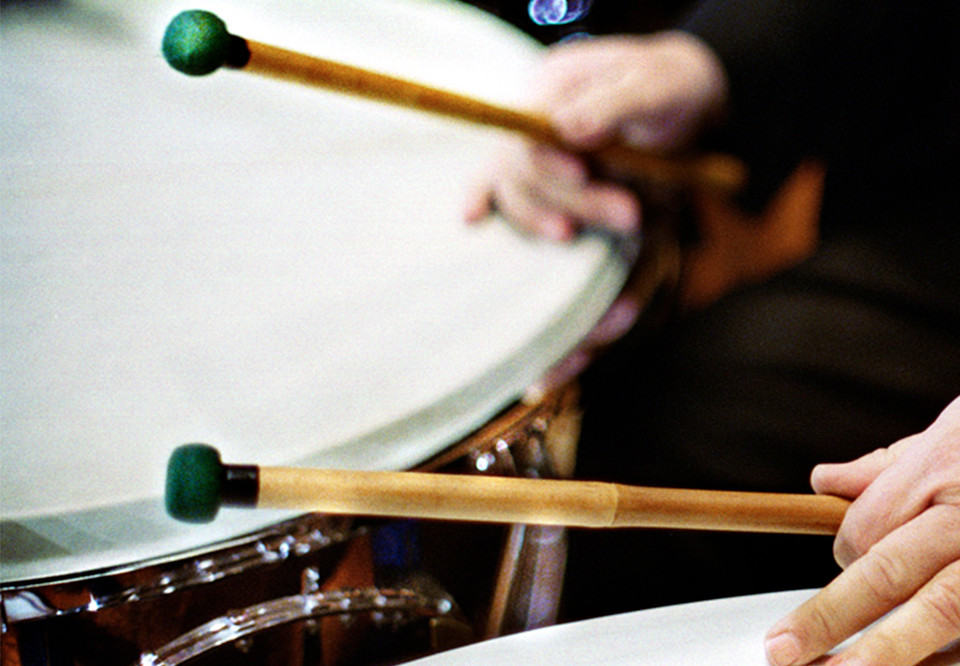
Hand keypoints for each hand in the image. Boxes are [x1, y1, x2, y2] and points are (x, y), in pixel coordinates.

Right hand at [463, 30, 728, 239]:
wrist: (683, 100)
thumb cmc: (672, 88)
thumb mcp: (656, 87)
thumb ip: (613, 104)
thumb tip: (565, 129)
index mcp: (555, 82)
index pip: (530, 128)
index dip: (549, 161)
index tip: (584, 178)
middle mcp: (532, 112)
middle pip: (524, 167)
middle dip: (574, 199)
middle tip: (631, 216)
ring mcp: (530, 142)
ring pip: (513, 187)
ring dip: (544, 217)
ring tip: (585, 233)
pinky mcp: (539, 169)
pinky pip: (498, 182)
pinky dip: (481, 196)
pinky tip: (470, 215)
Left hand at [765, 395, 959, 665]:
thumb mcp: (950, 433)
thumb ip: (889, 466)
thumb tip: (825, 480)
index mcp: (944, 474)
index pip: (867, 527)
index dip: (843, 549)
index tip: (841, 559)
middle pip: (889, 577)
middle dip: (830, 618)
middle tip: (782, 651)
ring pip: (940, 617)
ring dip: (890, 653)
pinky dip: (948, 659)